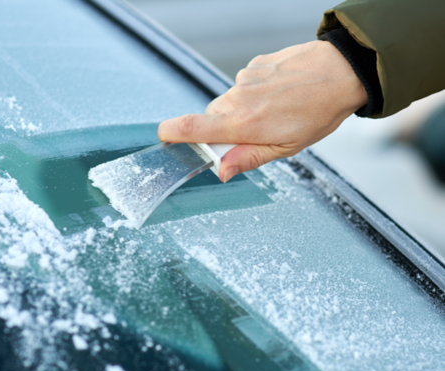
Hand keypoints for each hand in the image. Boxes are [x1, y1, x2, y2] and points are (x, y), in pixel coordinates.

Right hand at [158, 41, 367, 181]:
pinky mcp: (254, 65)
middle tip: (253, 135)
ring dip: (242, 112)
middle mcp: (237, 98)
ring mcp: (245, 78)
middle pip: (212, 118)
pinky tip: (277, 95)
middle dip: (224, 130)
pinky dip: (254, 94)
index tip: (164, 138)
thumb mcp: (284, 149)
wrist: (340, 73)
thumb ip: (247, 159)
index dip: (171, 133)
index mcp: (242, 124)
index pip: (192, 128)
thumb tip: (222, 171)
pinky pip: (244, 85)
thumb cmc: (316, 113)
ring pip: (229, 102)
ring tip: (273, 113)